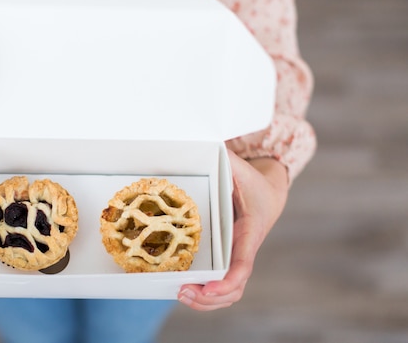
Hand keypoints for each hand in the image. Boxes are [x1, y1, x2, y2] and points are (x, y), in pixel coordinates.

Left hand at [177, 150, 288, 310]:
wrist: (268, 194)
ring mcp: (236, 258)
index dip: (226, 281)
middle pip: (233, 288)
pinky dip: (204, 293)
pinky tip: (183, 288)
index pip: (242, 264)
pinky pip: (219, 284)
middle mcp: (243, 250)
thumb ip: (226, 161)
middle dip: (208, 298)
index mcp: (249, 233)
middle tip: (181, 292)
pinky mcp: (227, 259)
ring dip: (204, 301)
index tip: (208, 288)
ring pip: (227, 292)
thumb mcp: (241, 169)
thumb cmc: (253, 183)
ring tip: (179, 294)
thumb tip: (207, 147)